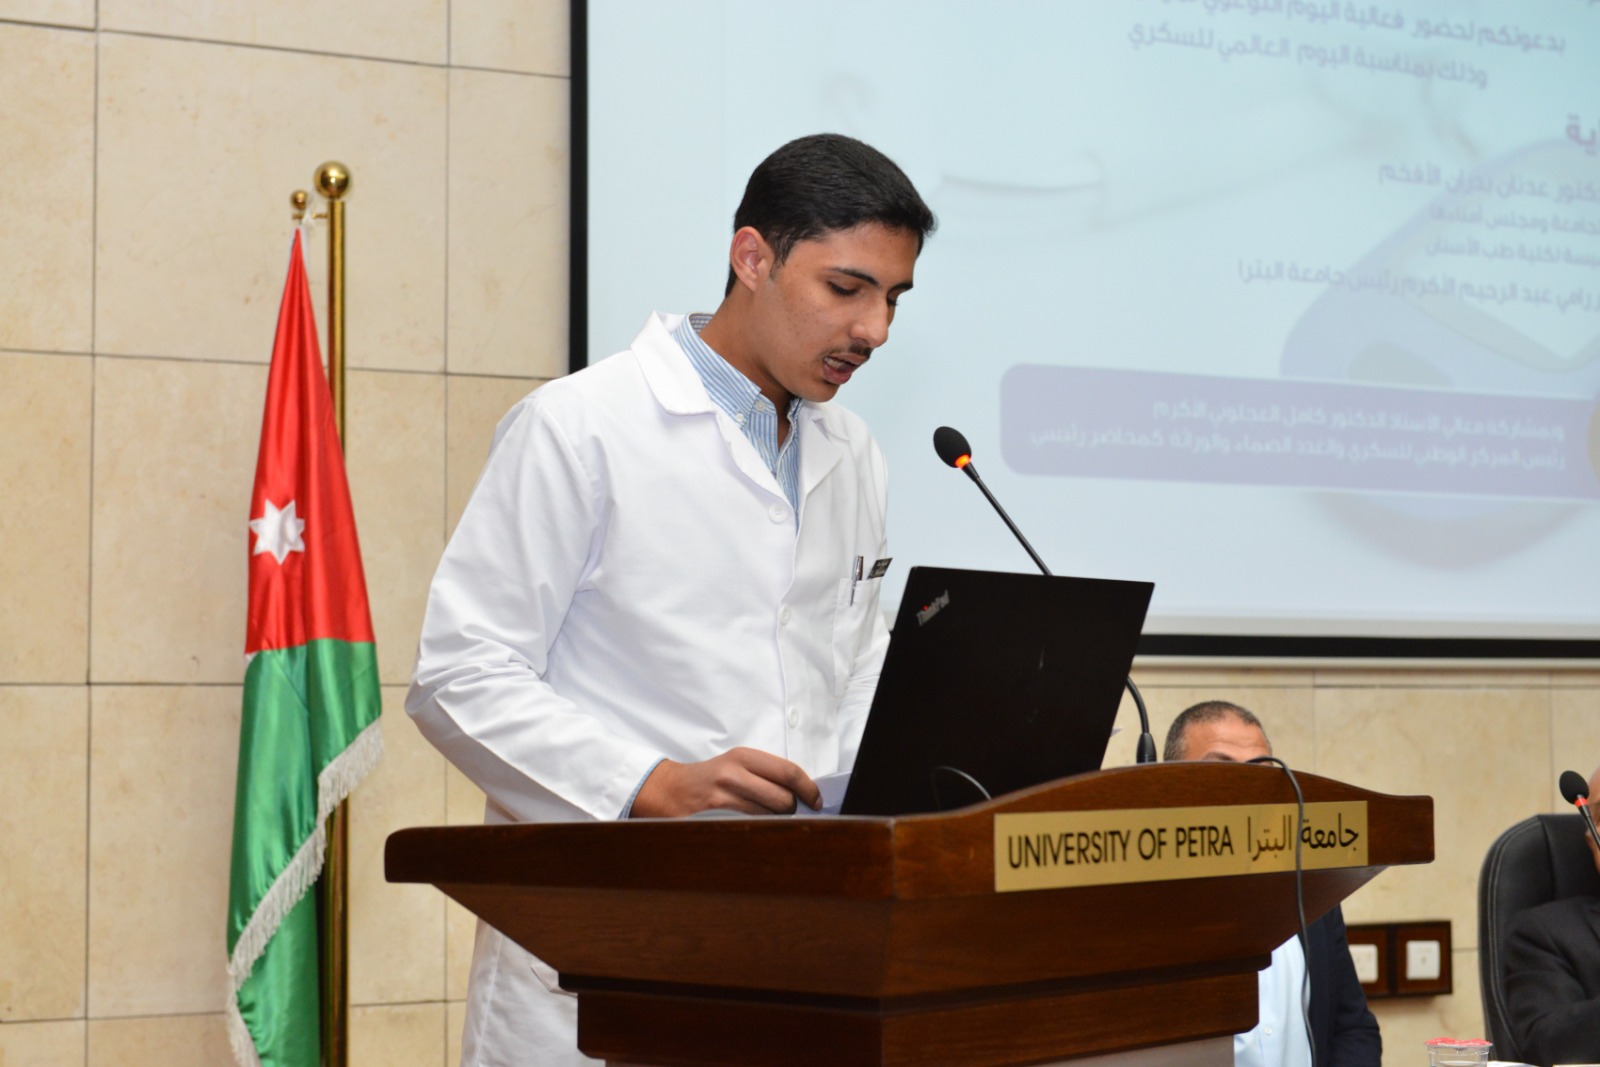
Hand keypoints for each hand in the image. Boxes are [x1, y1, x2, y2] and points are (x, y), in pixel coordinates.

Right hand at [630, 747, 821, 816]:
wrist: (668, 790)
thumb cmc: (709, 779)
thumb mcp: (736, 765)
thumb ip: (765, 774)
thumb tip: (802, 792)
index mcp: (744, 756)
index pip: (789, 772)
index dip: (809, 789)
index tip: (817, 801)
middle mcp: (735, 772)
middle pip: (784, 797)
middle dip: (792, 810)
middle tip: (789, 814)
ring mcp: (724, 795)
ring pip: (769, 815)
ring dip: (777, 822)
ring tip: (767, 821)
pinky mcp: (714, 816)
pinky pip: (751, 827)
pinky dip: (760, 831)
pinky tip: (756, 831)